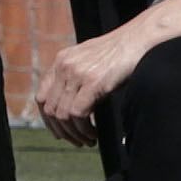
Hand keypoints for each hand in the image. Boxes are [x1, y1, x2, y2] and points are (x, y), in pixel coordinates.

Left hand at [35, 26, 151, 148]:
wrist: (139, 39)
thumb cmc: (120, 53)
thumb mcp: (89, 62)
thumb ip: (76, 79)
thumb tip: (72, 107)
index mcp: (60, 61)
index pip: (42, 97)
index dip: (48, 119)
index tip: (59, 132)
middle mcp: (63, 66)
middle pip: (50, 109)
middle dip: (61, 131)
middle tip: (75, 141)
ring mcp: (77, 74)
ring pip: (62, 114)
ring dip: (74, 133)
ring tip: (87, 140)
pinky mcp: (93, 82)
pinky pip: (78, 114)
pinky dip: (84, 129)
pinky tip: (94, 133)